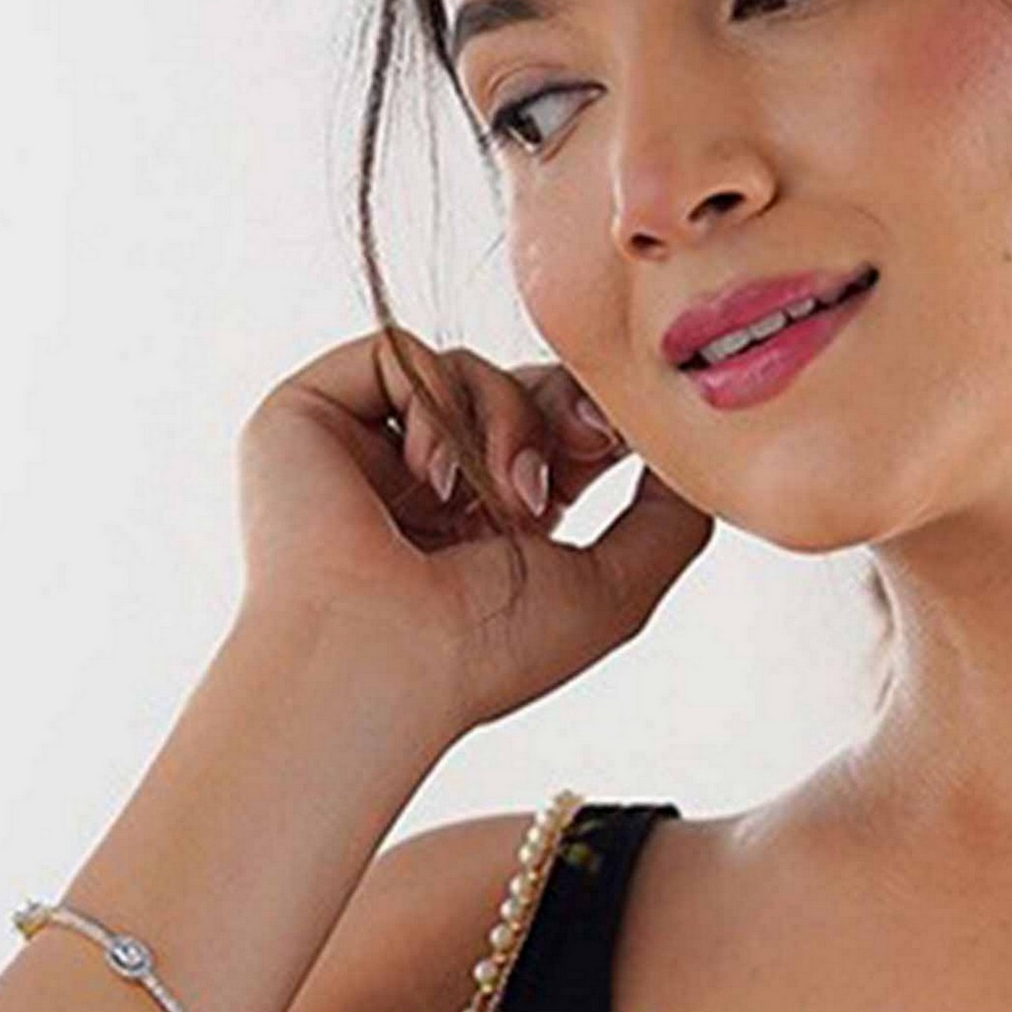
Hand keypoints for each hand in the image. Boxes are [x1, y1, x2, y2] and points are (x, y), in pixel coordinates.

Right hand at [234, 317, 713, 735]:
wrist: (378, 660)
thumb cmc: (487, 651)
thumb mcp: (615, 589)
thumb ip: (670, 520)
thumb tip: (696, 453)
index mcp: (487, 520)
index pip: (551, 428)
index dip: (593, 419)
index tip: (623, 436)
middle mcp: (425, 480)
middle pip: (515, 383)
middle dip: (557, 410)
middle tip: (582, 447)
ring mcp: (367, 446)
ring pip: (465, 367)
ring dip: (503, 422)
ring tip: (499, 500)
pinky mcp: (315, 412)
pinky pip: (399, 351)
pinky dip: (432, 401)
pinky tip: (432, 478)